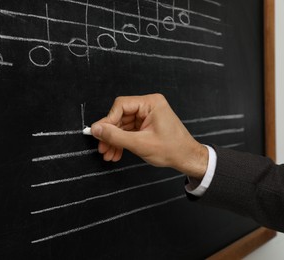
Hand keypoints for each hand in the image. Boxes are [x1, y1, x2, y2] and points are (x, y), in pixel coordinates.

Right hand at [91, 94, 207, 179]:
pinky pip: (128, 131)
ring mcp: (146, 116)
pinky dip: (121, 142)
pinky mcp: (145, 125)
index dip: (108, 120)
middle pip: (120, 116)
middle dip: (110, 134)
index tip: (98, 133)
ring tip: (108, 154)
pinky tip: (116, 153)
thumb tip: (96, 130)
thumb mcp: (140, 143)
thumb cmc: (172, 149)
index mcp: (151, 103)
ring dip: (114, 140)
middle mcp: (148, 106)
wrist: (187, 159)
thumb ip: (116, 136)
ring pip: (122, 125)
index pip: (121, 105)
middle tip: (102, 147)